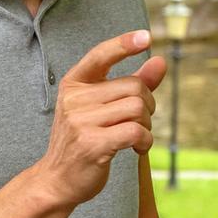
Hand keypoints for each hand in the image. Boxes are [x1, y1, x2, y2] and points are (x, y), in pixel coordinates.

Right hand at [34, 30, 166, 207]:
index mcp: (74, 84)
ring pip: (137, 108)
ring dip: (147, 125)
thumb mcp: (101, 107)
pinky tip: (139, 148)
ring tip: (138, 136)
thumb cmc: (84, 140)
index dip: (124, 44)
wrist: (57, 180)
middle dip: (147, 104)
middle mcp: (75, 99)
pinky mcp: (92, 144)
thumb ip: (131, 83)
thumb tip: (160, 61)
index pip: (100, 55)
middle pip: (134, 87)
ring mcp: (81, 121)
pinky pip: (135, 131)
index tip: (147, 37)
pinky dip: (146, 140)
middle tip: (141, 121)